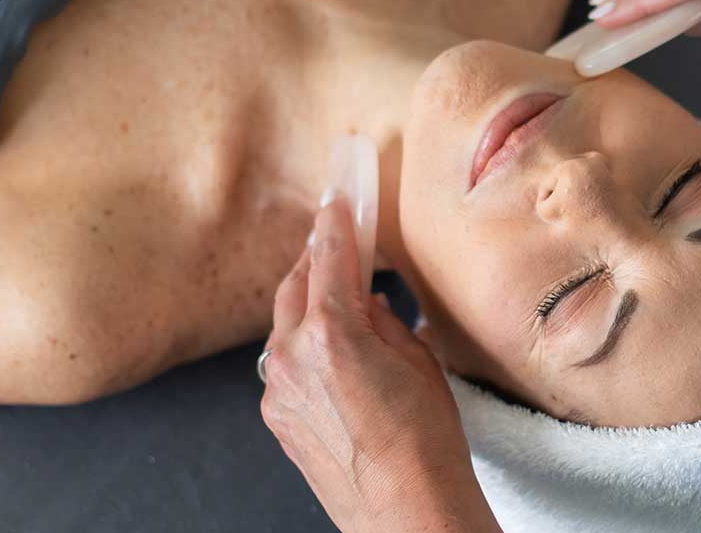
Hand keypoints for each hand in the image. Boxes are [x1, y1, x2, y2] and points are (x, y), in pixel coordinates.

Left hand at [260, 197, 500, 532]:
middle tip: (338, 241)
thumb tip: (364, 302)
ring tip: (344, 304)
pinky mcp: (275, 417)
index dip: (336, 223)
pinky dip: (305, 347)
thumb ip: (382, 321)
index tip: (337, 199)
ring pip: (285, 326)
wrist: (407, 511)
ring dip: (310, 306)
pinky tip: (336, 355)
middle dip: (317, 261)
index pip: (330, 259)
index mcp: (331, 335)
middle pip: (295, 286)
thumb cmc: (425, 441)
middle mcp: (291, 358)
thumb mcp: (418, 362)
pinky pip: (284, 364)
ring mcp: (277, 391)